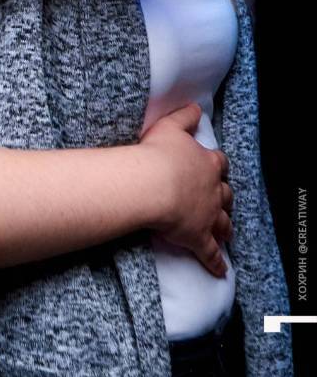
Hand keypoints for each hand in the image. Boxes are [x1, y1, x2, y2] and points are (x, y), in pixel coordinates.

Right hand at [139, 103, 232, 276]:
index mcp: (207, 164)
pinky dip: (216, 263)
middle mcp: (212, 190)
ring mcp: (208, 215)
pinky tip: (220, 270)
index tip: (214, 167)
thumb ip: (185, 116)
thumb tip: (195, 107)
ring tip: (225, 232)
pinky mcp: (199, 237)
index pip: (219, 163)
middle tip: (220, 201)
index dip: (217, 166)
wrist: (152, 183)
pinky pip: (210, 253)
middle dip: (224, 199)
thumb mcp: (170, 126)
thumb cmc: (158, 154)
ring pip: (222, 223)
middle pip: (225, 195)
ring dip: (224, 227)